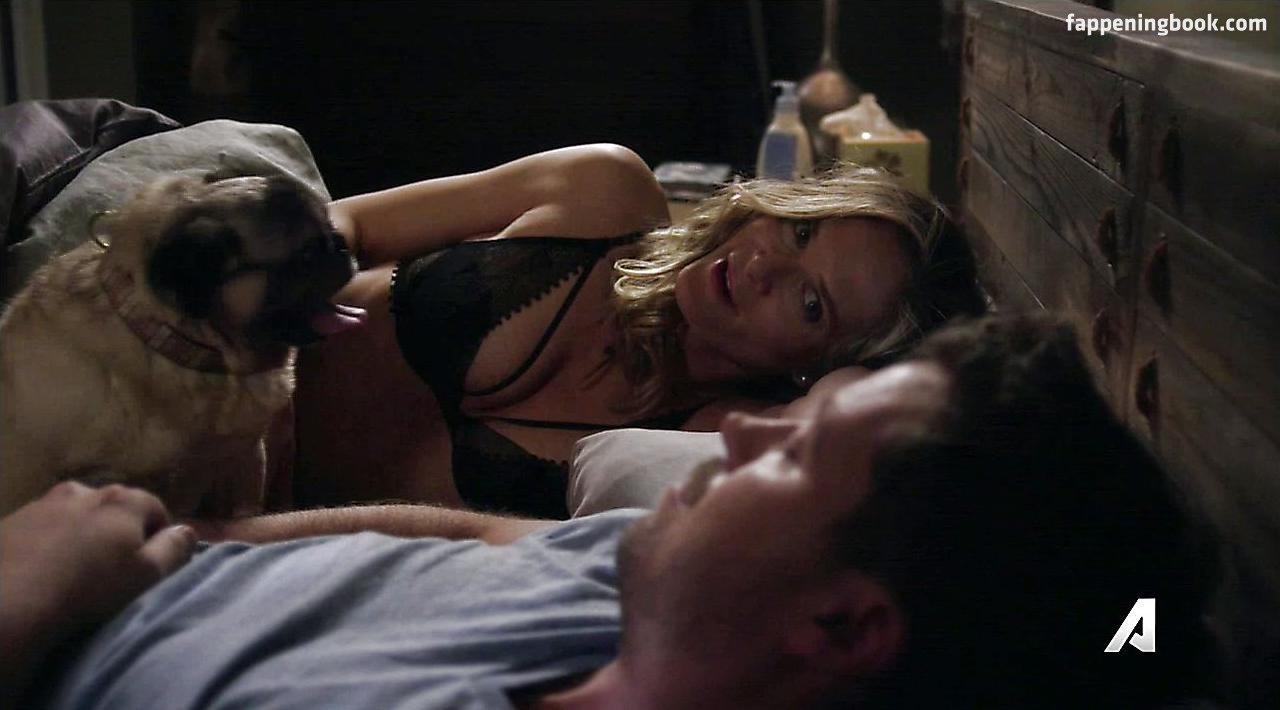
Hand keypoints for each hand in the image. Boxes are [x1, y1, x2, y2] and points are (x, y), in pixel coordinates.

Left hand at [0, 482, 196, 699]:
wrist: (7, 603)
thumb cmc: (87, 589)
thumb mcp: (146, 576)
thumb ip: (174, 549)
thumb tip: (188, 531)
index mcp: (123, 500)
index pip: (156, 509)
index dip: (159, 537)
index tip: (150, 565)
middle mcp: (85, 491)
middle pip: (114, 508)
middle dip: (119, 531)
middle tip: (112, 568)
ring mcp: (44, 502)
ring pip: (76, 514)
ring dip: (82, 533)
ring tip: (74, 568)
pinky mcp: (11, 520)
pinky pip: (43, 526)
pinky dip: (49, 540)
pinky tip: (43, 568)